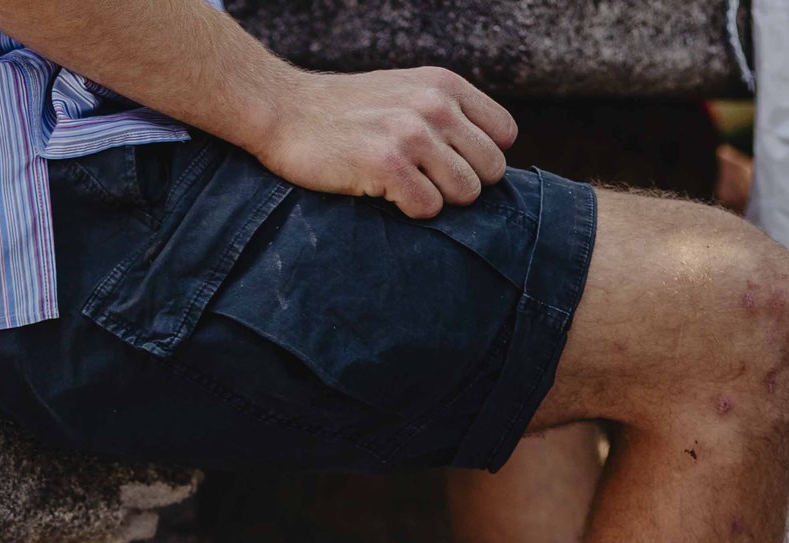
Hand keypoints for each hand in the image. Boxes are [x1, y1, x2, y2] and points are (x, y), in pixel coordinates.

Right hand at [245, 66, 517, 219]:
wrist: (283, 110)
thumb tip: (490, 161)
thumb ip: (448, 113)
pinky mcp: (387, 163)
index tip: (447, 164)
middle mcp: (435, 104)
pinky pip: (429, 209)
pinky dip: (408, 211)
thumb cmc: (345, 112)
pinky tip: (381, 193)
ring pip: (465, 193)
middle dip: (461, 184)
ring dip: (436, 200)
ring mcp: (412, 132)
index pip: (504, 136)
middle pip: (490, 171)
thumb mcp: (405, 91)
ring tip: (401, 186)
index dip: (479, 158)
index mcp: (445, 85)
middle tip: (422, 181)